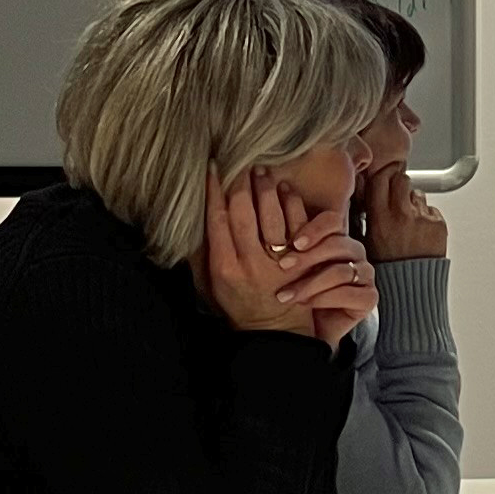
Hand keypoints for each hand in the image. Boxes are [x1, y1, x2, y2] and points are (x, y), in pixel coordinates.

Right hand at [200, 172, 372, 342]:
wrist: (274, 332)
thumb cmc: (239, 305)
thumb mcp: (211, 284)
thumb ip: (202, 254)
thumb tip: (193, 219)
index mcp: (223, 267)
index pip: (216, 220)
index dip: (214, 190)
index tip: (212, 167)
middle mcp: (250, 262)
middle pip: (243, 213)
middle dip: (240, 183)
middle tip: (240, 161)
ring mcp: (277, 262)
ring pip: (271, 216)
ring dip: (265, 189)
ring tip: (261, 170)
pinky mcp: (301, 262)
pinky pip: (297, 225)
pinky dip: (292, 204)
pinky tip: (285, 188)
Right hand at [359, 161, 447, 261]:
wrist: (413, 288)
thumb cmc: (388, 269)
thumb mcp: (365, 242)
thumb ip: (360, 218)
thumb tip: (358, 197)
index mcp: (380, 218)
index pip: (380, 179)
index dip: (382, 176)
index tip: (383, 178)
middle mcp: (401, 214)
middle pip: (401, 179)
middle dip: (398, 183)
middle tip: (397, 195)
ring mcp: (422, 218)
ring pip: (417, 194)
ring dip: (413, 202)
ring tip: (408, 222)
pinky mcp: (438, 224)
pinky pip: (431, 209)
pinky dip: (426, 216)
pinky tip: (420, 232)